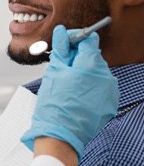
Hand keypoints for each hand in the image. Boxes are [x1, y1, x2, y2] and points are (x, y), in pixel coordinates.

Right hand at [21, 25, 118, 158]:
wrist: (60, 134)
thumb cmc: (54, 103)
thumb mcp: (54, 71)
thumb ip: (61, 49)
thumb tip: (62, 31)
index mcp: (92, 65)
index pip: (89, 39)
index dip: (75, 38)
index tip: (65, 43)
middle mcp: (106, 77)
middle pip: (93, 56)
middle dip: (77, 56)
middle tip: (61, 64)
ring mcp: (110, 92)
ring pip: (96, 72)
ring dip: (82, 72)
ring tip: (66, 83)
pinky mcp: (109, 104)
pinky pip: (100, 87)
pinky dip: (88, 86)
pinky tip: (74, 94)